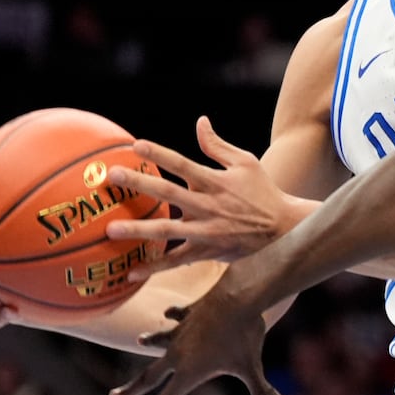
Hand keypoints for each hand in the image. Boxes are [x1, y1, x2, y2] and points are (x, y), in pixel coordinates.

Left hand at [105, 116, 291, 278]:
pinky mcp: (207, 251)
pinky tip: (131, 273)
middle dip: (139, 184)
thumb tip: (199, 122)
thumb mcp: (245, 162)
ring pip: (168, 230)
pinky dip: (155, 267)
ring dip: (139, 230)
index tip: (135, 146)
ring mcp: (206, 230)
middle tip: (112, 176)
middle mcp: (208, 205)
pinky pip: (177, 261)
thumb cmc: (263, 191)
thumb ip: (217, 145)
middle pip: (169, 193)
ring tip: (111, 230)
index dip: (159, 154)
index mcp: (216, 181)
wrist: (284, 229)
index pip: (183, 164)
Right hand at [108, 262, 287, 394]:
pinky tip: (169, 312)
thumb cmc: (245, 334)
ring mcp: (181, 331)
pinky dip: (172, 316)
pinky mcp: (189, 312)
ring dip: (150, 340)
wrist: (237, 296)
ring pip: (159, 340)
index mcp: (189, 371)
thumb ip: (264, 392)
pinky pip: (177, 316)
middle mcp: (178, 354)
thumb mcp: (252, 367)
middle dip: (132, 388)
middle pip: (149, 376)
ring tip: (140, 339)